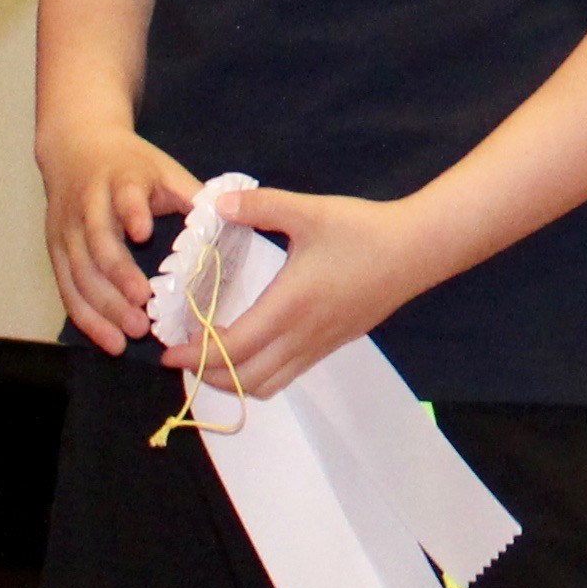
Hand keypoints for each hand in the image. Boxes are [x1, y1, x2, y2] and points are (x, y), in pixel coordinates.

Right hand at [40, 125, 200, 355]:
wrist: (76, 146)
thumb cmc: (130, 164)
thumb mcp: (163, 169)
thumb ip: (192, 195)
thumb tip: (231, 221)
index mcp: (119, 179)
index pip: (124, 195)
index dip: (132, 212)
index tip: (144, 233)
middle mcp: (87, 206)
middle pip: (98, 244)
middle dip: (120, 278)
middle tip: (145, 309)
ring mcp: (66, 231)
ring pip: (80, 274)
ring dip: (105, 307)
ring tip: (134, 332)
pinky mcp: (54, 252)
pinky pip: (67, 291)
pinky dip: (88, 319)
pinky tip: (111, 341)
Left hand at [163, 184, 436, 400]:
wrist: (416, 250)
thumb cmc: (362, 230)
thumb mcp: (309, 210)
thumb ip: (261, 206)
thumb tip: (217, 203)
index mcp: (290, 306)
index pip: (232, 349)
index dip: (196, 355)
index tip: (169, 349)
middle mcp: (302, 336)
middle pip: (244, 379)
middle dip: (207, 374)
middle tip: (184, 354)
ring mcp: (320, 345)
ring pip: (268, 384)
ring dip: (234, 379)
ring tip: (213, 356)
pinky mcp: (334, 344)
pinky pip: (288, 374)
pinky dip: (260, 374)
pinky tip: (252, 348)